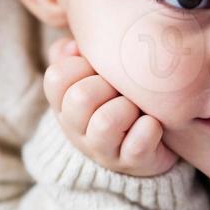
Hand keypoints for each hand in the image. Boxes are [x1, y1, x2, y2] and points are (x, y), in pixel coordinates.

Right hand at [43, 37, 177, 177]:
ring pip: (105, 123)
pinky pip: (137, 145)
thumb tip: (72, 46)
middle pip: (80, 97)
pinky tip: (153, 125)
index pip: (56, 77)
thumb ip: (76, 54)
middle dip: (107, 85)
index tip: (97, 68)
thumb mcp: (92, 75)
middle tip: (121, 88)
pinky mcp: (131, 164)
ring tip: (137, 108)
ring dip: (127, 108)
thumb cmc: (116, 99)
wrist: (146, 147)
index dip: (79, 65)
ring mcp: (102, 150)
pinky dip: (149, 130)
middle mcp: (77, 129)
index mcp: (64, 104)